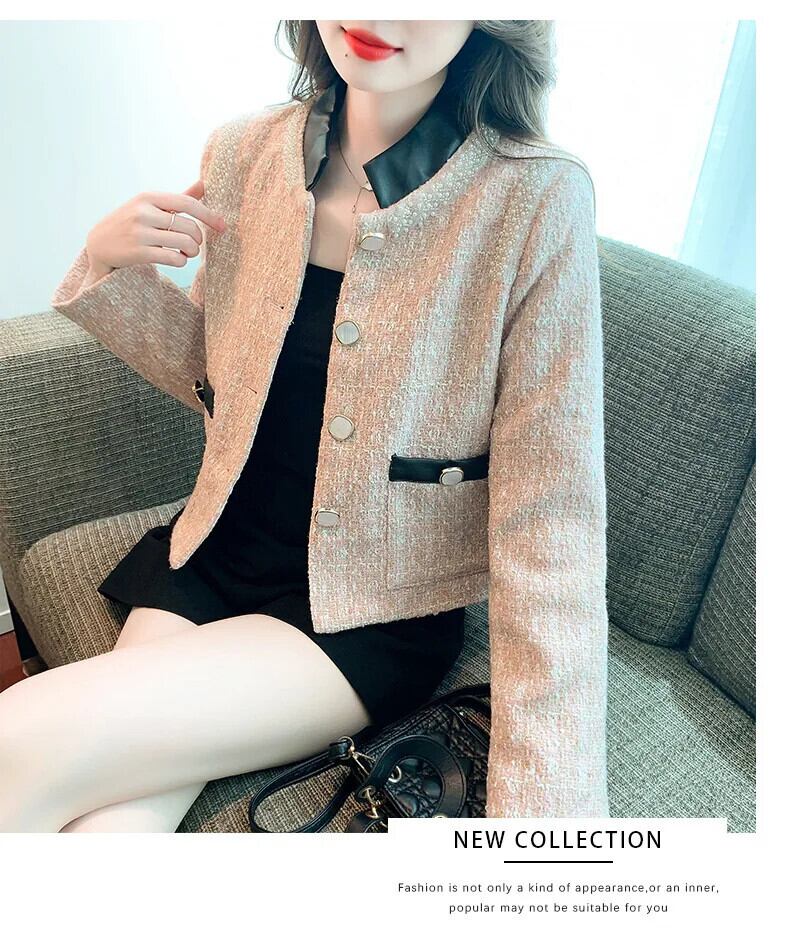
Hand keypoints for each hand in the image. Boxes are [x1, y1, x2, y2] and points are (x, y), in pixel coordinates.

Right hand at [84, 179, 225, 278]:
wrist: (99, 244)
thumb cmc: (132, 224)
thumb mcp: (151, 206)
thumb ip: (178, 198)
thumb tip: (204, 183)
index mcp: (149, 197)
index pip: (187, 203)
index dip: (209, 215)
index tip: (223, 226)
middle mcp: (143, 212)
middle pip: (190, 227)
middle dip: (198, 240)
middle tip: (193, 245)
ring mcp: (140, 232)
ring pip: (185, 244)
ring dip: (191, 252)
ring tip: (185, 253)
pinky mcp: (138, 252)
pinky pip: (175, 258)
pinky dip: (181, 261)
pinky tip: (176, 259)